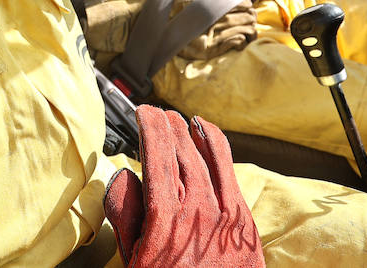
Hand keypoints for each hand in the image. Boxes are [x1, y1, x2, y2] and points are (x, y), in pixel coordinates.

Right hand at [104, 106, 263, 267]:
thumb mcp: (133, 259)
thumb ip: (125, 214)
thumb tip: (122, 177)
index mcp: (165, 216)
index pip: (157, 151)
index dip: (150, 124)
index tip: (143, 112)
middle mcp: (198, 209)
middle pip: (183, 147)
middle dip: (168, 124)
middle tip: (157, 115)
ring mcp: (225, 214)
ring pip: (209, 155)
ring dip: (192, 132)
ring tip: (182, 120)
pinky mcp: (244, 222)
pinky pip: (231, 173)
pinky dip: (218, 149)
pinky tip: (210, 139)